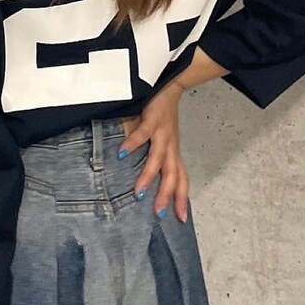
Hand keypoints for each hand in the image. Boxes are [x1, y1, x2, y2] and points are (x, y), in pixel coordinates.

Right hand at [119, 78, 189, 221]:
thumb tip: (147, 176)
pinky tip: (121, 154)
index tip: (180, 219)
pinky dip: (132, 145)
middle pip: (172, 175)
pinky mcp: (152, 120)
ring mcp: (162, 134)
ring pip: (158, 160)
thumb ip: (158, 156)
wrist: (172, 85)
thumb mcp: (165, 139)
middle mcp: (171, 146)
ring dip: (149, 177)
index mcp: (174, 152)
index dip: (182, 199)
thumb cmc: (164, 115)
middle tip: (158, 212)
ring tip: (139, 191)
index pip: (181, 180)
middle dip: (166, 195)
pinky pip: (142, 135)